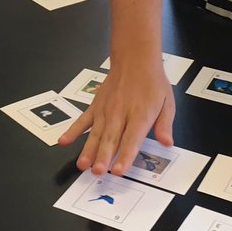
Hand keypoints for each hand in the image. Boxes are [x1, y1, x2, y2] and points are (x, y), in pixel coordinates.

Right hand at [57, 59, 174, 175]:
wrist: (134, 58)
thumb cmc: (152, 82)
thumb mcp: (167, 102)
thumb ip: (165, 124)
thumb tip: (166, 142)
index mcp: (140, 114)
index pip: (132, 138)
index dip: (125, 155)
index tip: (119, 170)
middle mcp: (121, 112)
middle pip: (111, 138)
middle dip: (103, 156)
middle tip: (97, 172)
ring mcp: (105, 109)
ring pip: (96, 133)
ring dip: (89, 149)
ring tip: (83, 165)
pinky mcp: (95, 106)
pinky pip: (83, 120)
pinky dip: (73, 131)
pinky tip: (64, 141)